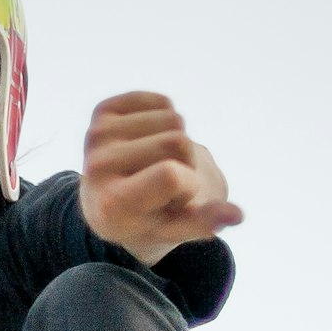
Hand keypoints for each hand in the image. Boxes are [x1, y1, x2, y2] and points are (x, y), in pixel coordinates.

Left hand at [80, 92, 241, 265]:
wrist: (107, 204)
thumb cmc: (150, 219)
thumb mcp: (175, 228)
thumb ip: (204, 223)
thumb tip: (236, 215)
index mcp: (112, 204)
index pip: (172, 176)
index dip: (189, 186)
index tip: (173, 201)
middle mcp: (96, 168)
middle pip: (178, 142)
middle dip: (186, 162)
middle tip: (164, 184)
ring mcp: (95, 136)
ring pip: (174, 118)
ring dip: (177, 142)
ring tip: (156, 165)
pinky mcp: (101, 112)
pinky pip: (162, 102)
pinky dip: (167, 121)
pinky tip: (149, 143)